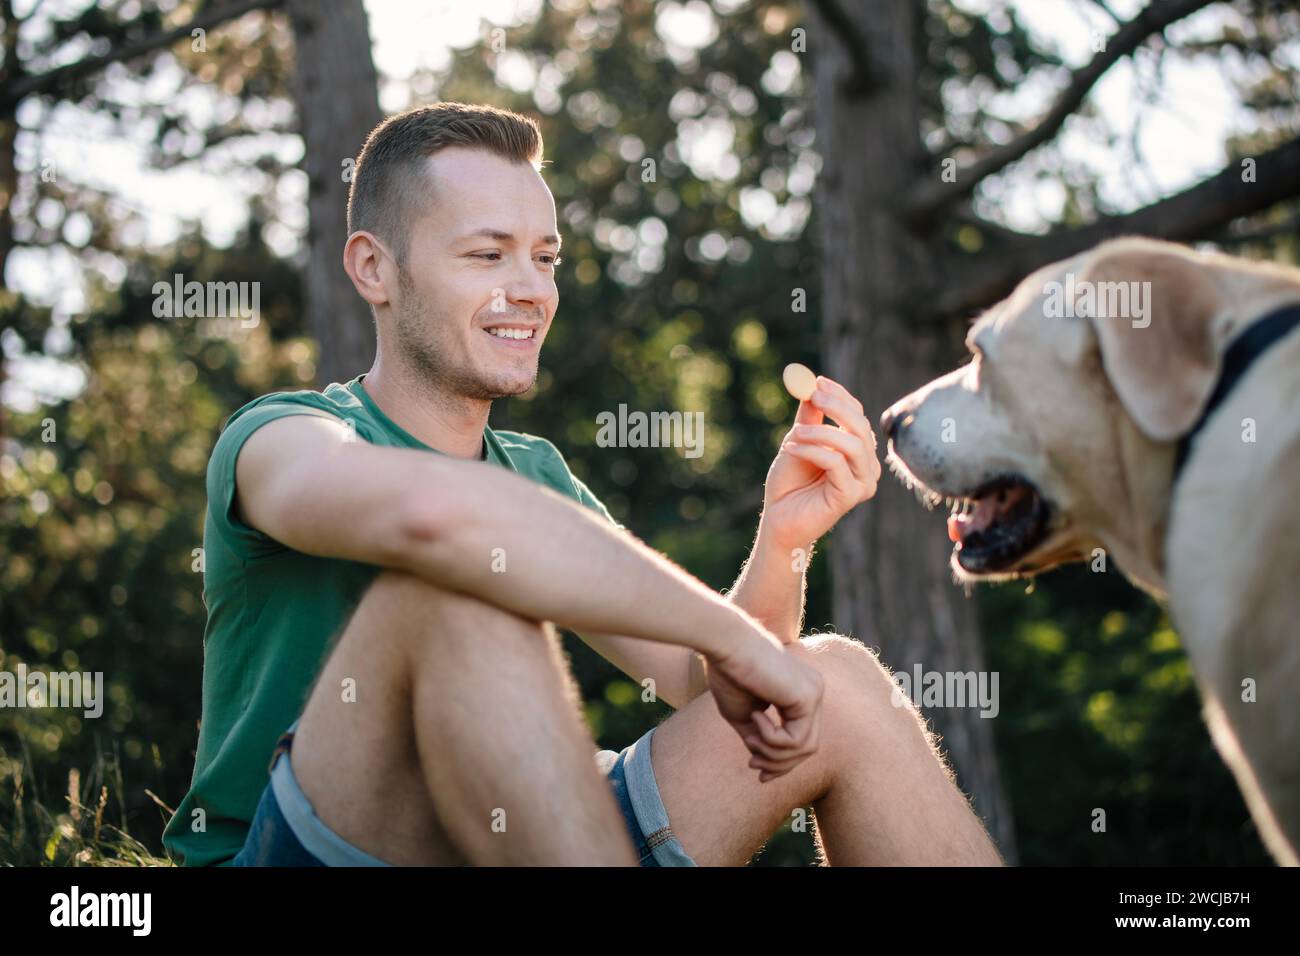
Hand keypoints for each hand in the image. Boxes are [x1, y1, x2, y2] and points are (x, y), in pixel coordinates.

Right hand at [702, 633, 823, 781]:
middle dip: (778, 764)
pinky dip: (772, 738)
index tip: (756, 768)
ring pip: (805, 748)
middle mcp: (814, 691)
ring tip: (751, 738)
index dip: (781, 761)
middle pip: (808, 747)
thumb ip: (760, 739)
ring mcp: (814, 692)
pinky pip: (797, 740)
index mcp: (801, 693)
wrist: (724, 644)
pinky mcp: (808, 696)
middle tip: (752, 764)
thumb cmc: (729, 674)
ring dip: (773, 753)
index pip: (802, 738)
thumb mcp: (744, 716)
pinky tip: (756, 717)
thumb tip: (767, 765)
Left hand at [761, 375, 880, 549]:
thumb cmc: (789, 484)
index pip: (857, 415)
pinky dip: (812, 451)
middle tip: (813, 395)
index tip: (818, 381)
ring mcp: (863, 482)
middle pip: (861, 427)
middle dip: (837, 407)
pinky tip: (789, 450)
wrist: (778, 520)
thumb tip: (810, 386)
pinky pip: (836, 463)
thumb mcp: (797, 443)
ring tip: (793, 435)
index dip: (840, 396)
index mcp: (857, 450)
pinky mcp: (851, 496)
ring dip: (820, 433)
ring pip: (852, 444)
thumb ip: (808, 419)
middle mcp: (866, 466)